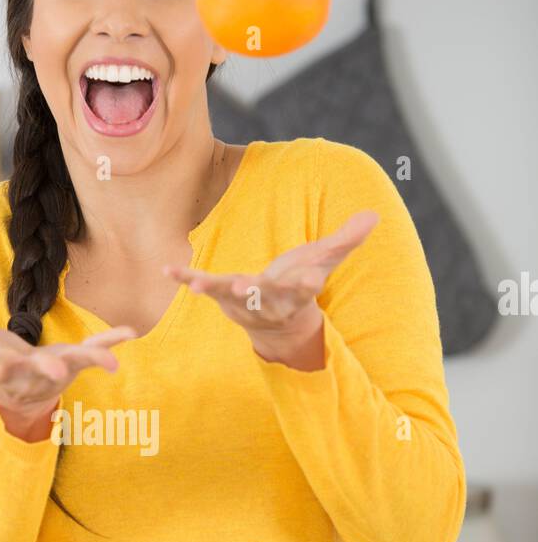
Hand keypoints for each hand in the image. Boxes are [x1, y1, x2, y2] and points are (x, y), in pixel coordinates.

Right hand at [0, 305, 135, 422]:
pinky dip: (111, 343)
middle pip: (39, 372)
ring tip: (112, 364)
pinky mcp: (74, 362)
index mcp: (4, 370)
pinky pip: (94, 351)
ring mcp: (57, 369)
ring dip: (91, 361)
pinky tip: (130, 333)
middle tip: (54, 367)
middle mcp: (33, 374)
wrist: (19, 388)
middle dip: (45, 369)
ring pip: (73, 364)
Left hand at [163, 210, 378, 365]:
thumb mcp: (324, 262)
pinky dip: (185, 279)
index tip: (313, 280)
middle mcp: (270, 302)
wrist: (278, 327)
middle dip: (257, 292)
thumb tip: (374, 214)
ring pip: (231, 297)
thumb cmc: (300, 286)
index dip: (308, 283)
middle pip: (265, 297)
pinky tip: (168, 270)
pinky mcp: (224, 298)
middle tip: (247, 286)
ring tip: (200, 285)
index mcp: (297, 293)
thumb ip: (345, 240)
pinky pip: (204, 288)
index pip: (306, 289)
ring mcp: (244, 302)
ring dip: (216, 290)